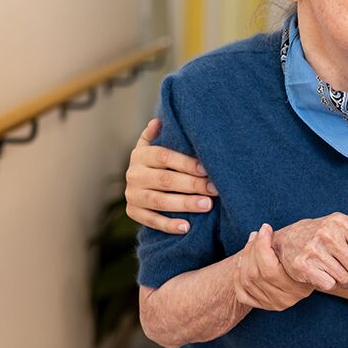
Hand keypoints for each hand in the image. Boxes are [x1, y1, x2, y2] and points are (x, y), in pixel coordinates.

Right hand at [125, 118, 218, 233]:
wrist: (138, 180)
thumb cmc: (158, 160)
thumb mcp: (156, 144)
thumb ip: (159, 134)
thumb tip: (159, 120)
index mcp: (141, 155)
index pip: (164, 157)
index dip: (186, 163)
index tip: (207, 168)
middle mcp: (134, 174)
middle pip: (165, 180)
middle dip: (192, 185)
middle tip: (214, 189)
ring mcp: (132, 195)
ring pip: (160, 201)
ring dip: (185, 204)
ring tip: (207, 205)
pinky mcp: (133, 212)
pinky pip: (150, 221)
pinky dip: (168, 225)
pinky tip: (186, 227)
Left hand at [233, 224, 312, 310]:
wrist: (314, 272)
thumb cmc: (307, 254)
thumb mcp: (302, 250)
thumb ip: (287, 244)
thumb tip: (264, 230)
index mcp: (298, 288)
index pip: (269, 269)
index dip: (262, 246)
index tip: (265, 228)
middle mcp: (285, 300)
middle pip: (255, 274)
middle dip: (251, 249)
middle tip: (256, 234)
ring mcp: (273, 305)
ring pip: (247, 281)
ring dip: (244, 258)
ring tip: (251, 243)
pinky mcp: (264, 306)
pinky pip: (242, 294)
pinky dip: (238, 277)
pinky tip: (243, 262)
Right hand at [272, 213, 347, 305]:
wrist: (288, 239)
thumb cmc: (324, 238)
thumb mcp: (342, 233)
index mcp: (342, 222)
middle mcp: (328, 234)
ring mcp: (314, 249)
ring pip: (345, 279)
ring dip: (345, 282)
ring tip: (336, 273)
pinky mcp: (302, 265)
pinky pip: (329, 284)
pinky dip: (330, 284)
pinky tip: (322, 274)